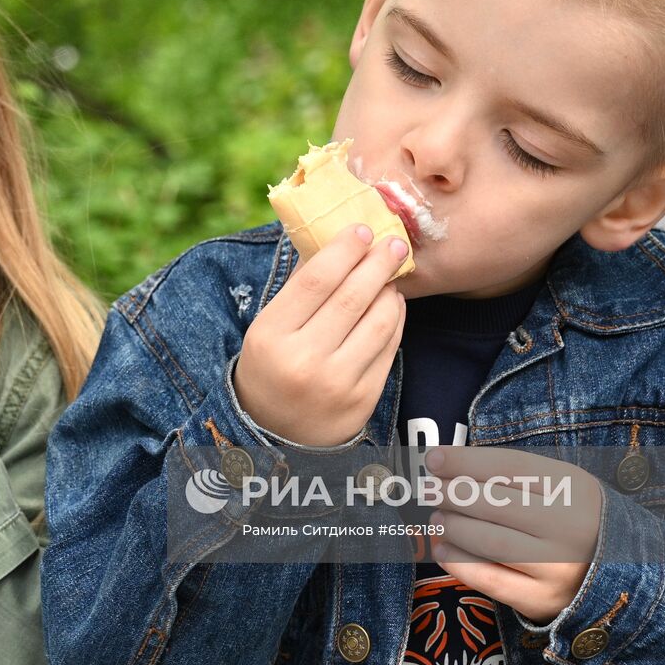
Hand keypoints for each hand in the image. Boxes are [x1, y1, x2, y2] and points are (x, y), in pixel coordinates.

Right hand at [235, 224, 408, 445]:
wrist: (274, 434)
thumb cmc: (271, 366)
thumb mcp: (268, 328)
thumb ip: (300, 290)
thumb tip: (338, 241)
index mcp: (271, 335)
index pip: (316, 280)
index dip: (344, 250)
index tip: (362, 230)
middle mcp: (303, 360)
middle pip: (352, 297)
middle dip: (378, 263)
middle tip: (394, 243)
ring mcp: (336, 383)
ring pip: (378, 321)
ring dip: (390, 290)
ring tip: (391, 274)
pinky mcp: (362, 399)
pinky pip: (389, 348)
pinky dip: (395, 319)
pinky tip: (392, 304)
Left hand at [424, 446, 603, 624]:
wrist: (619, 569)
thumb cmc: (572, 516)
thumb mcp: (558, 484)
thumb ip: (511, 473)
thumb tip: (447, 464)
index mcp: (572, 488)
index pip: (509, 467)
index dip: (465, 461)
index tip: (433, 458)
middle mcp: (568, 526)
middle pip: (497, 504)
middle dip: (452, 493)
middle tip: (427, 490)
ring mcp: (558, 567)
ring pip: (492, 542)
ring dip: (454, 527)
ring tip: (437, 517)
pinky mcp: (544, 599)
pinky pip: (492, 581)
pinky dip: (459, 563)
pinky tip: (442, 549)